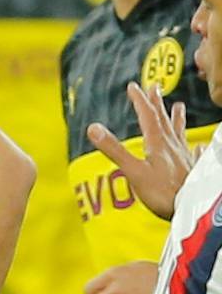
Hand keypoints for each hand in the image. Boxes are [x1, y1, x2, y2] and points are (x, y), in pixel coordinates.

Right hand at [87, 80, 195, 221]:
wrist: (190, 207)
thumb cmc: (162, 193)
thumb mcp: (133, 171)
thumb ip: (114, 150)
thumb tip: (92, 128)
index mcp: (157, 144)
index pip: (147, 116)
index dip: (139, 100)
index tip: (133, 86)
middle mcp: (172, 146)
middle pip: (164, 120)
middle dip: (157, 103)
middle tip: (154, 87)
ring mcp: (184, 157)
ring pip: (180, 132)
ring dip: (178, 118)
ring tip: (179, 106)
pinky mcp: (192, 170)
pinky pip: (195, 153)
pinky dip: (196, 146)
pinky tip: (201, 145)